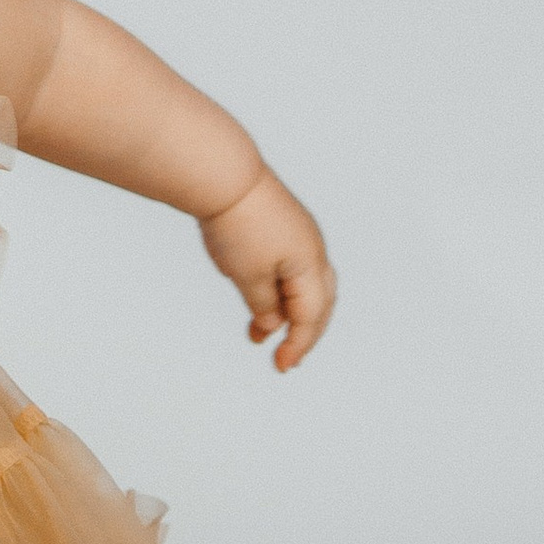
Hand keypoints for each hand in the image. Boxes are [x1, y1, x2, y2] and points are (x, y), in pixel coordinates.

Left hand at [198, 170, 333, 371]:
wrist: (224, 177)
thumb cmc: (237, 224)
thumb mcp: (248, 277)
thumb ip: (264, 305)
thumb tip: (272, 323)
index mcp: (310, 265)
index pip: (312, 317)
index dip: (298, 345)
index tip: (281, 366)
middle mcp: (313, 251)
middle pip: (319, 303)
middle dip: (303, 333)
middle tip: (284, 357)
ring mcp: (300, 237)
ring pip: (304, 286)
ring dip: (286, 313)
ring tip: (258, 334)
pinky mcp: (284, 227)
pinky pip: (290, 268)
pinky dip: (278, 291)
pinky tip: (257, 301)